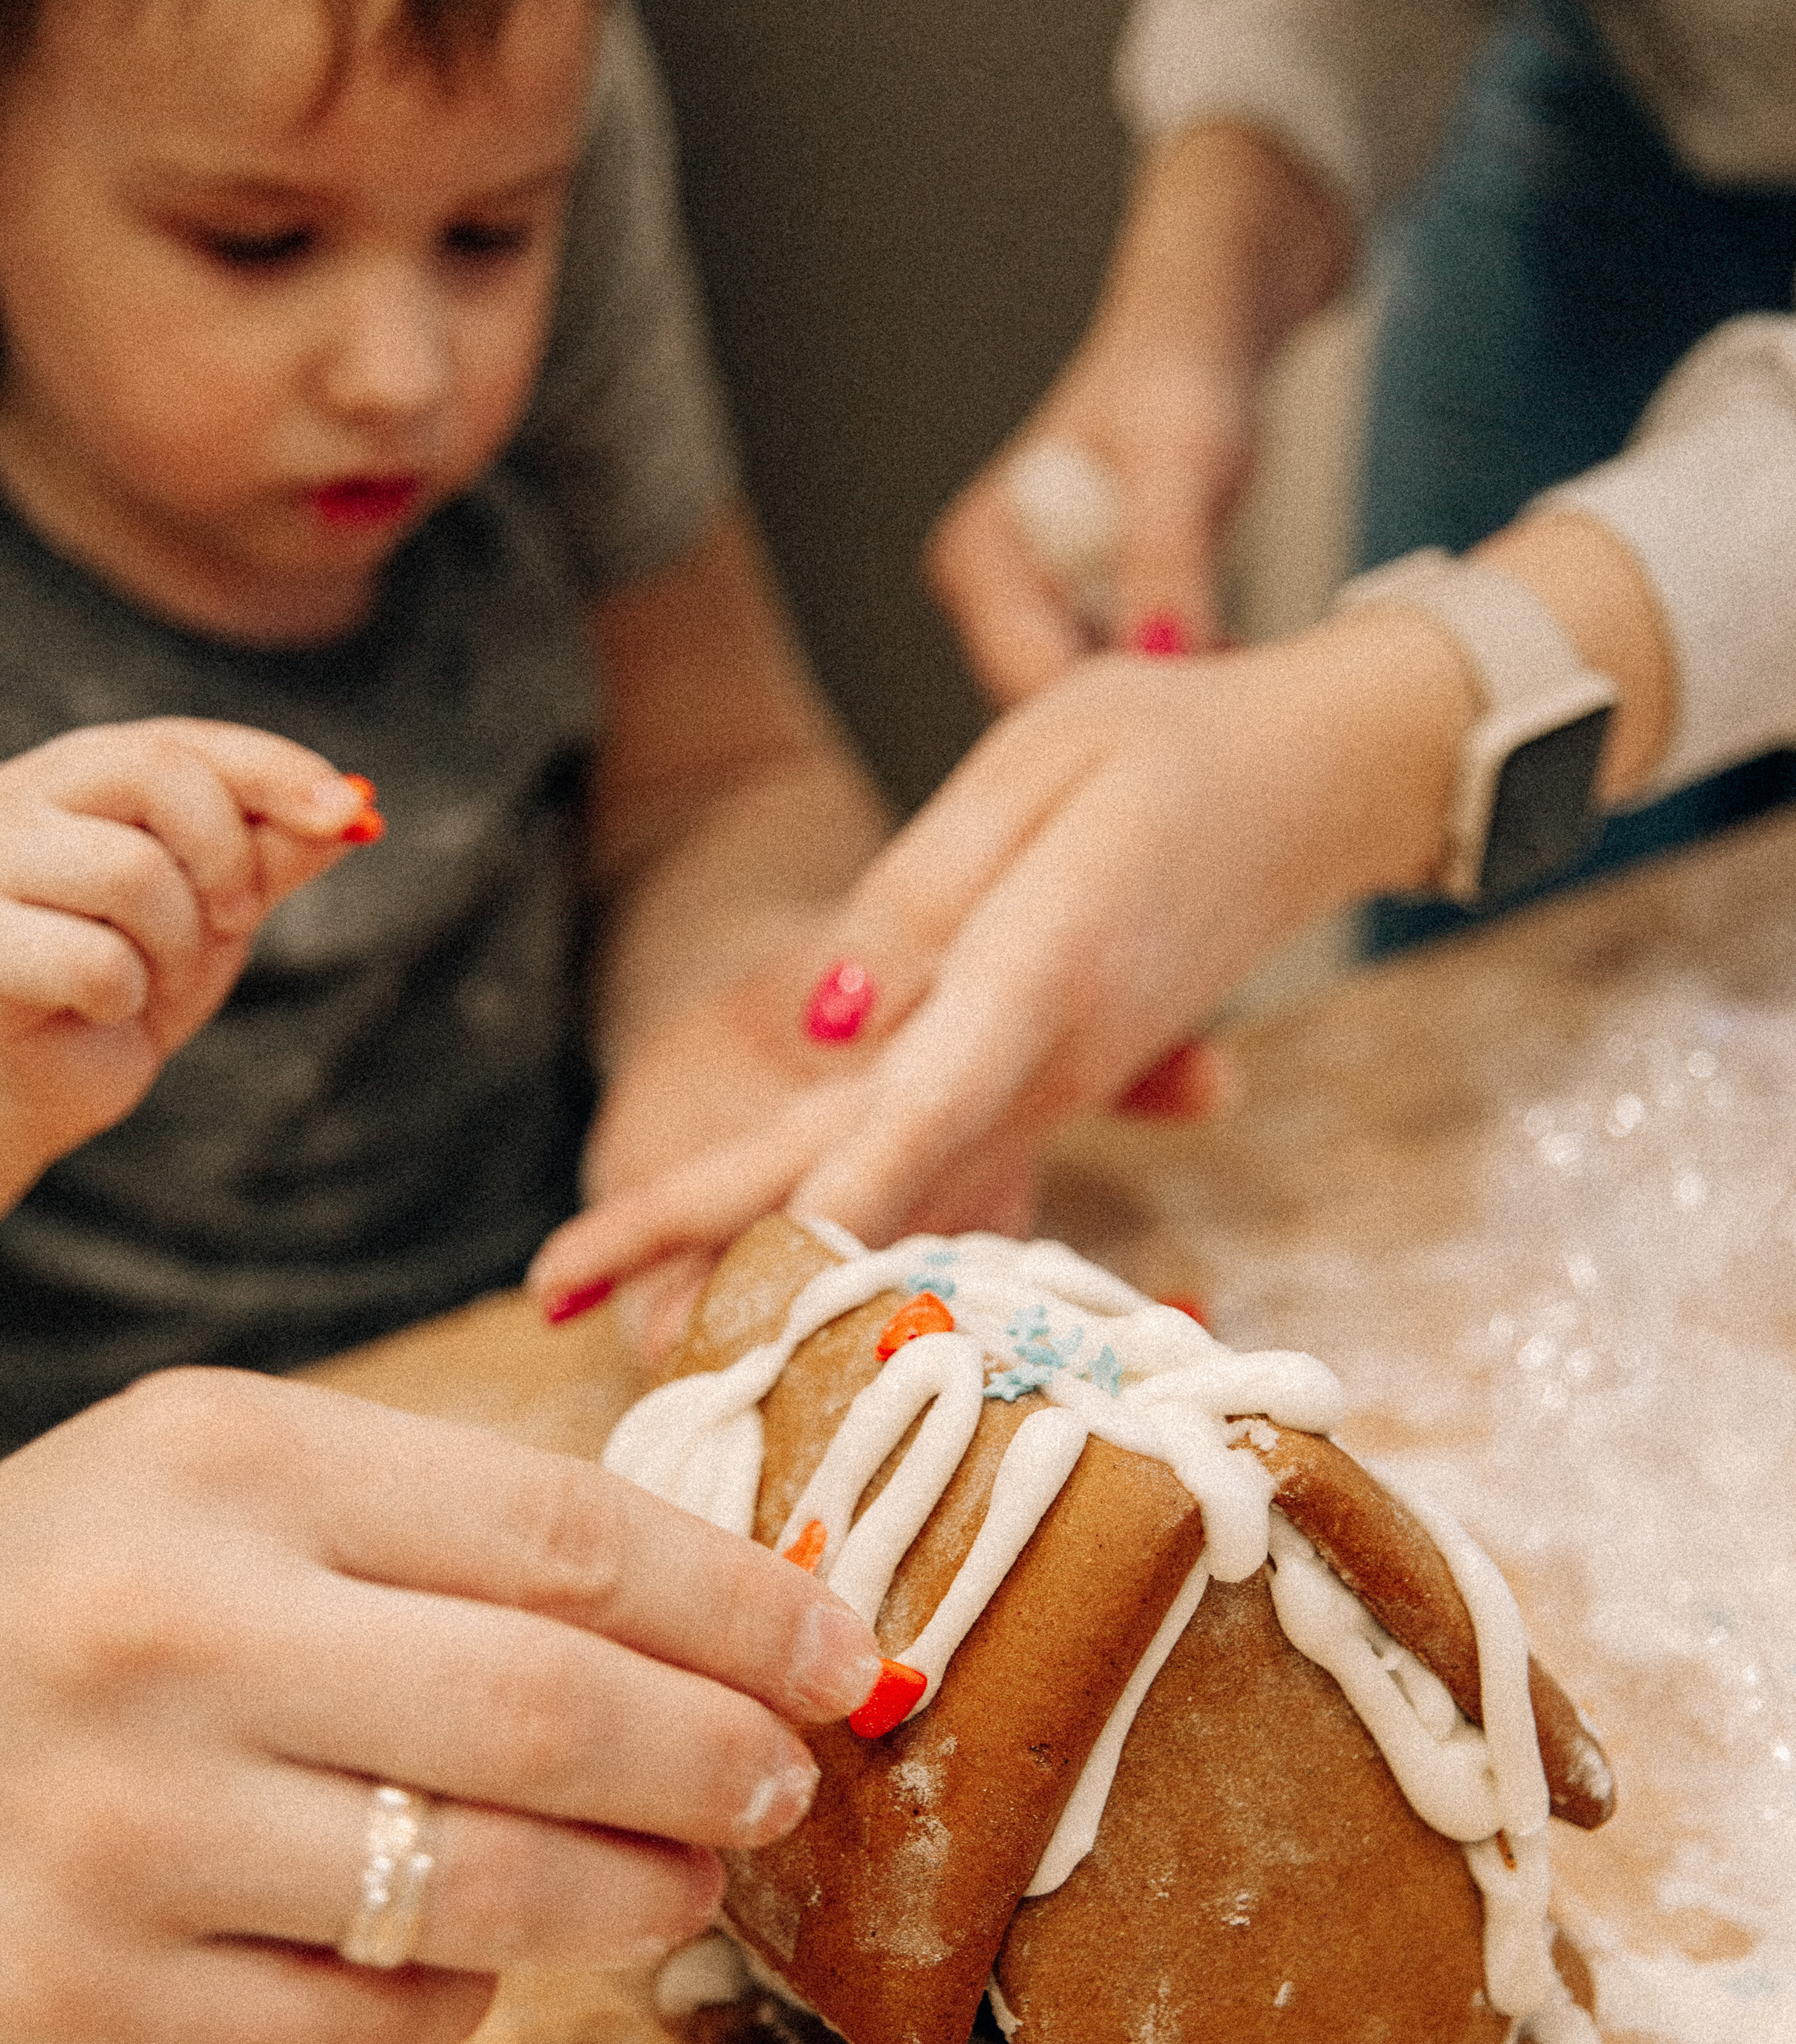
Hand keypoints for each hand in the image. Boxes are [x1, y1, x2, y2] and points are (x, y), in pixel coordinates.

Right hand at [0, 719, 377, 1205]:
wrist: (27, 1089)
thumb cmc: (112, 992)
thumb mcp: (209, 918)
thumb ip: (267, 856)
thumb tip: (355, 806)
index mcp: (78, 781)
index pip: (183, 743)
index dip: (276, 770)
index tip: (353, 812)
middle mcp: (19, 800)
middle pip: (156, 773)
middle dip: (227, 857)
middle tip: (236, 920)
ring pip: (132, 870)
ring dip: (176, 944)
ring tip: (149, 979)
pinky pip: (92, 958)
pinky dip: (123, 996)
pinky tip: (96, 1009)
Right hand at [0, 1366, 884, 2043]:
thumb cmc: (70, 1605)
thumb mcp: (224, 1493)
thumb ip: (439, 1536)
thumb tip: (719, 1627)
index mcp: (226, 1454)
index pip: (563, 1532)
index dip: (740, 1605)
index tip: (846, 1653)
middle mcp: (166, 1625)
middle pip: (548, 1706)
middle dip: (718, 1755)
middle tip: (788, 1783)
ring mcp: (118, 1823)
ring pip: (480, 1884)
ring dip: (630, 1892)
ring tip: (680, 1883)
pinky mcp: (78, 2001)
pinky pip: (367, 2021)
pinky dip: (458, 1992)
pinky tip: (460, 1949)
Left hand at [531, 647, 1321, 1346]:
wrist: (1324, 782)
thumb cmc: (1176, 744)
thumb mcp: (1039, 761)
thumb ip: (924, 899)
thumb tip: (822, 1021)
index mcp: (1037, 974)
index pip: (909, 1110)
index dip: (819, 1203)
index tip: (716, 1282)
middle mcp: (1042, 1061)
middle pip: (858, 1173)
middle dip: (708, 1232)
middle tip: (552, 1285)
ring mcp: (1052, 1087)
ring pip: (894, 1188)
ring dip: (766, 1245)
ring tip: (629, 1299)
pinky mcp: (1054, 1083)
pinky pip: (939, 1166)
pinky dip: (850, 1215)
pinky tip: (770, 1255)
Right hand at [926, 355, 1253, 706]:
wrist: (1194, 350)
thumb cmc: (1178, 384)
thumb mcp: (1179, 463)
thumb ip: (1164, 560)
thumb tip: (1163, 653)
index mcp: (976, 558)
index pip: (1022, 677)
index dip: (1108, 703)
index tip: (1196, 692)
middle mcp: (983, 600)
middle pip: (1044, 706)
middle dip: (1133, 704)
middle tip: (1225, 669)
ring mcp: (1024, 619)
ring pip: (1080, 706)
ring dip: (1154, 698)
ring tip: (1227, 649)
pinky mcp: (1068, 629)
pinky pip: (1108, 687)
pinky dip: (1163, 680)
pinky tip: (1216, 647)